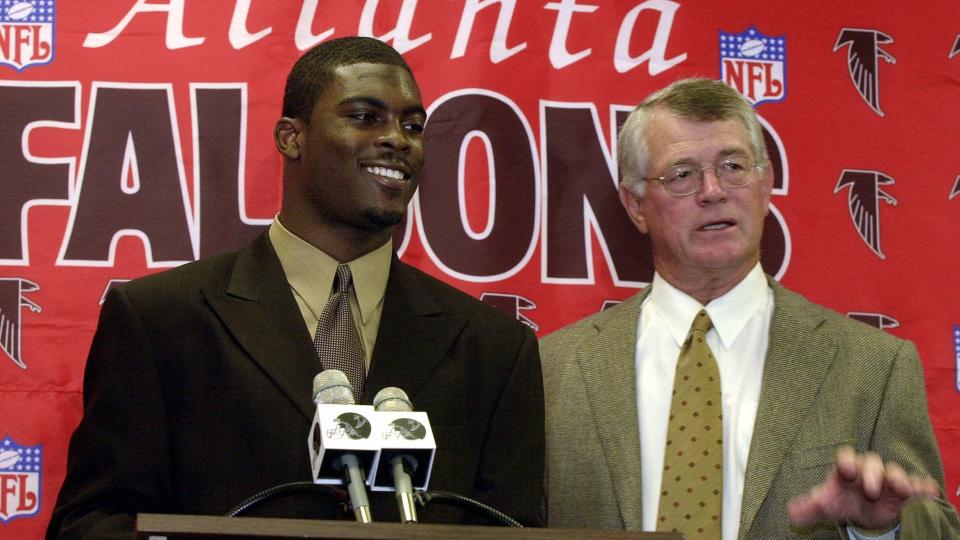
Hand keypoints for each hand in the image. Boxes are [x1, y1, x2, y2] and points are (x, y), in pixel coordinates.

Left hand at [787, 446, 939, 530]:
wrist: (864, 510)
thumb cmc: (843, 501)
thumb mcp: (827, 504)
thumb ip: (810, 506)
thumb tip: (791, 513)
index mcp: (847, 470)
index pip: (846, 458)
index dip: (847, 462)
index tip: (847, 470)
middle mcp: (868, 471)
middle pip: (872, 463)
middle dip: (872, 474)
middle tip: (871, 489)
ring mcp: (888, 479)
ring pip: (894, 472)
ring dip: (898, 479)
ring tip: (901, 490)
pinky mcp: (906, 491)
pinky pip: (916, 484)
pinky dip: (922, 486)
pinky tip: (927, 492)